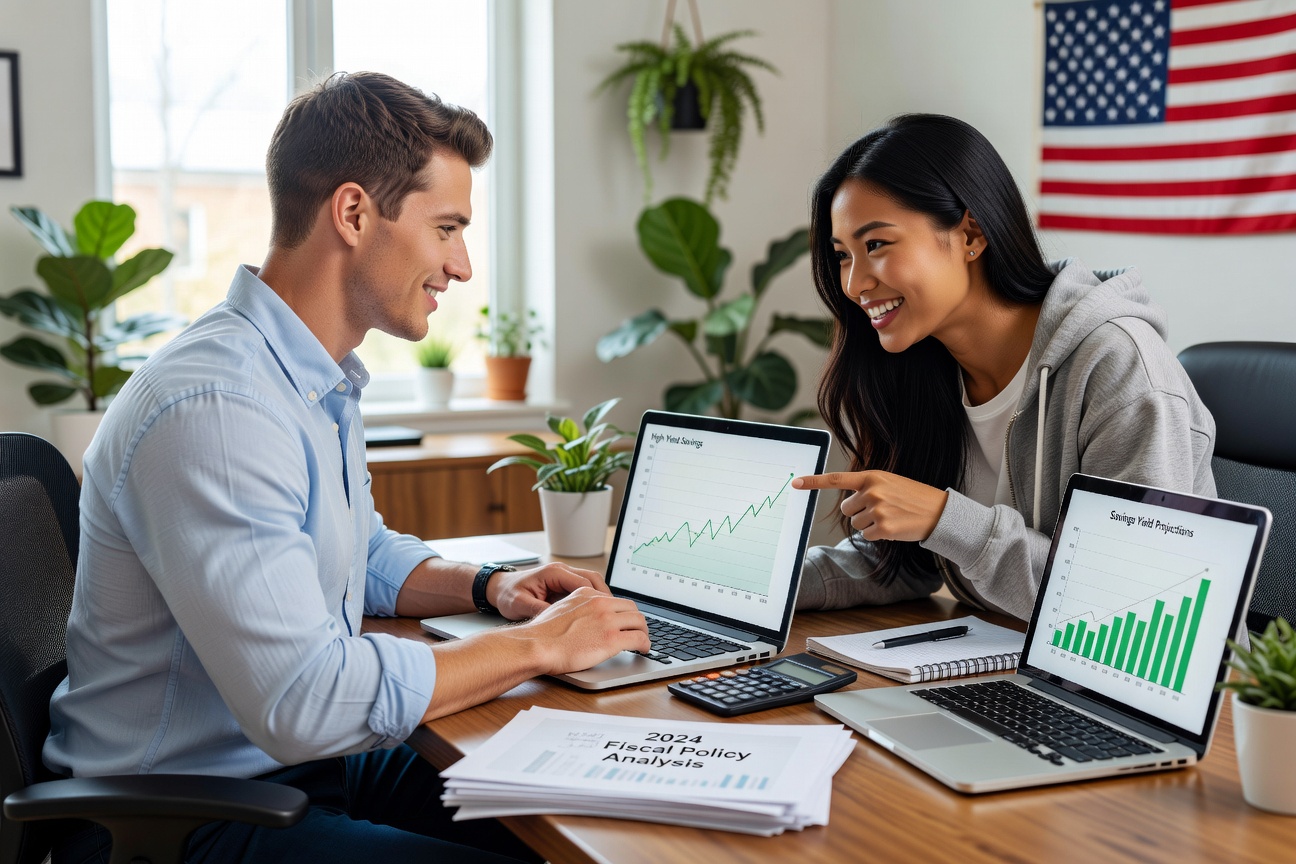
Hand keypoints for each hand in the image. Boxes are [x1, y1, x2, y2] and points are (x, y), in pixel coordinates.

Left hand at [487, 562, 610, 619]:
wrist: (498, 589)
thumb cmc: (508, 595)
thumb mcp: (521, 605)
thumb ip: (540, 610)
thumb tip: (558, 621)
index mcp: (553, 572)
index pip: (584, 581)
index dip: (598, 597)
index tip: (607, 610)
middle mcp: (561, 571)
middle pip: (593, 579)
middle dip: (605, 596)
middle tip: (614, 613)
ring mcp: (563, 577)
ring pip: (591, 583)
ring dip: (600, 597)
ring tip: (608, 615)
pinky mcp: (562, 585)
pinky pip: (583, 589)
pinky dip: (592, 600)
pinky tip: (595, 614)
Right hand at [513, 586, 650, 673]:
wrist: (537, 645)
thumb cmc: (542, 633)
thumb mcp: (559, 608)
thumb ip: (576, 608)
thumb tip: (584, 618)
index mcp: (587, 594)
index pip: (615, 600)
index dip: (623, 612)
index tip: (626, 620)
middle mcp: (600, 603)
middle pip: (631, 608)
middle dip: (637, 620)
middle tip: (638, 631)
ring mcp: (608, 620)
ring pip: (639, 622)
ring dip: (644, 632)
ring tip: (644, 641)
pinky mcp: (612, 639)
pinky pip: (639, 638)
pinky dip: (645, 644)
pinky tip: (643, 649)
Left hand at [792, 470, 947, 542]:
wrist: (939, 512)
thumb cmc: (912, 497)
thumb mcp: (889, 483)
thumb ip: (867, 487)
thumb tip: (846, 504)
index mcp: (872, 476)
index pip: (836, 478)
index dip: (813, 482)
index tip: (795, 483)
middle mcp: (872, 491)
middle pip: (846, 509)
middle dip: (859, 512)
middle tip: (882, 509)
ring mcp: (877, 510)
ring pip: (856, 524)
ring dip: (870, 524)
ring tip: (890, 516)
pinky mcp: (883, 528)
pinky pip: (867, 535)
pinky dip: (878, 535)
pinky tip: (894, 527)